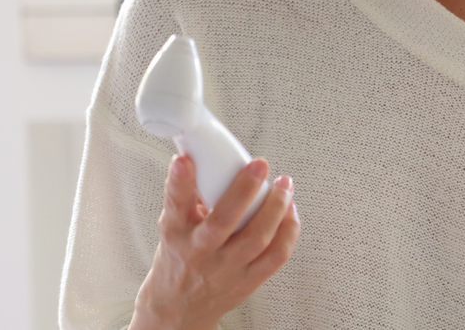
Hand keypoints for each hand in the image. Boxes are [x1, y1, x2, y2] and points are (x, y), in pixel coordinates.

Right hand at [129, 155, 300, 329]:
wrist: (180, 308)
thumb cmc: (180, 258)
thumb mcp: (174, 226)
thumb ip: (190, 196)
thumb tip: (209, 158)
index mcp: (177, 235)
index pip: (175, 205)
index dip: (180, 181)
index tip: (185, 159)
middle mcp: (200, 253)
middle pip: (222, 222)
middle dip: (243, 190)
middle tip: (259, 165)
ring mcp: (226, 270)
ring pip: (257, 239)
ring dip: (276, 207)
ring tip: (284, 184)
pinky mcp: (248, 281)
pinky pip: (276, 256)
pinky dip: (289, 231)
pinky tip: (290, 211)